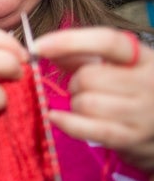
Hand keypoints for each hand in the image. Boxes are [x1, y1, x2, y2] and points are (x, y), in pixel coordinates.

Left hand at [36, 27, 153, 178]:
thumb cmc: (131, 92)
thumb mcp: (114, 67)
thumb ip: (80, 56)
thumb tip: (44, 49)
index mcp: (143, 58)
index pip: (107, 41)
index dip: (68, 41)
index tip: (38, 46)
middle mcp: (149, 82)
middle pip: (88, 77)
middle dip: (74, 83)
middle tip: (83, 89)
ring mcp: (144, 113)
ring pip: (85, 103)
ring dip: (75, 105)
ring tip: (88, 106)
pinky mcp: (133, 138)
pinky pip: (91, 129)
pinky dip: (68, 123)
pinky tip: (56, 117)